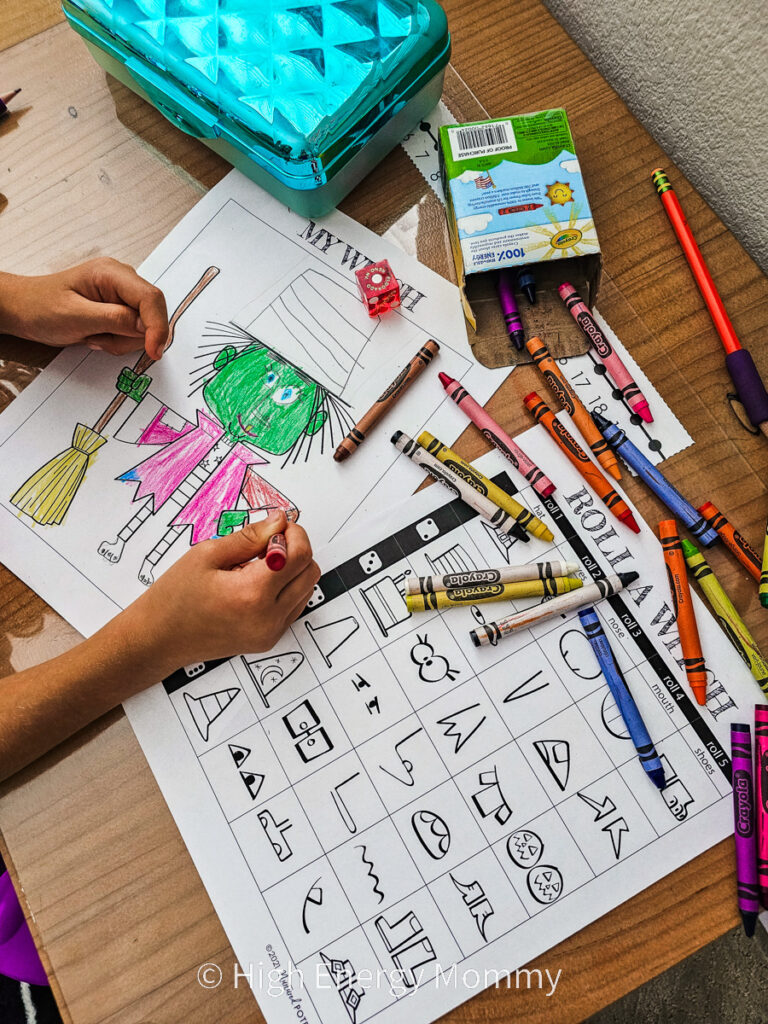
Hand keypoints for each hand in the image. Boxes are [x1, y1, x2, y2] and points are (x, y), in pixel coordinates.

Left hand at [0, 258, 168, 358]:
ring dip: (121, 340)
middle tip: (100, 340)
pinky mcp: (120, 307)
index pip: (150, 298)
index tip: (154, 351)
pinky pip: (133, 330)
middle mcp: (122, 280)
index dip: (157, 326)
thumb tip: (145, 327)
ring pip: (143, 326)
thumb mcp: (76, 316)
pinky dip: (118, 340)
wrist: (24, 310)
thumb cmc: (41, 307)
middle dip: (131, 336)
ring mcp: (122, 294)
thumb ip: (114, 319)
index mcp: (111, 273)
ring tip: (93, 336)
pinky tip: (97, 335)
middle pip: (150, 314)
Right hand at [130, 511, 319, 671]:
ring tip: (256, 566)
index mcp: (252, 593)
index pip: (300, 555)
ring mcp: (270, 632)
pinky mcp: (269, 639)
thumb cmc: (175, 598)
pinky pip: (294, 607)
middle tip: (267, 542)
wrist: (159, 639)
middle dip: (296, 549)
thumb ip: (250, 536)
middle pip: (309, 572)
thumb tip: (279, 521)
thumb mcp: (207, 555)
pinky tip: (257, 583)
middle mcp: (268, 617)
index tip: (278, 525)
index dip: (294, 533)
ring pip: (306, 589)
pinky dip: (286, 589)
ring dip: (292, 570)